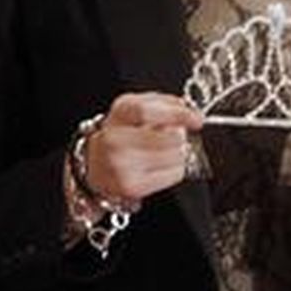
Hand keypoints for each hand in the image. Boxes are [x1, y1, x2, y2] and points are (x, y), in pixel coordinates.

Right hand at [82, 93, 203, 205]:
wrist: (94, 165)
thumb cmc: (119, 134)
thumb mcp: (133, 108)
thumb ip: (160, 102)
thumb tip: (186, 108)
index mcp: (119, 113)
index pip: (148, 111)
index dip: (177, 114)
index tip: (196, 118)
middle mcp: (115, 139)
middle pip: (168, 137)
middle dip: (180, 136)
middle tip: (177, 136)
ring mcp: (122, 165)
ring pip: (176, 156)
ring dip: (179, 153)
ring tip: (165, 151)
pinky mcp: (132, 187)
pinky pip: (174, 175)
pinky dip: (175, 169)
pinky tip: (162, 165)